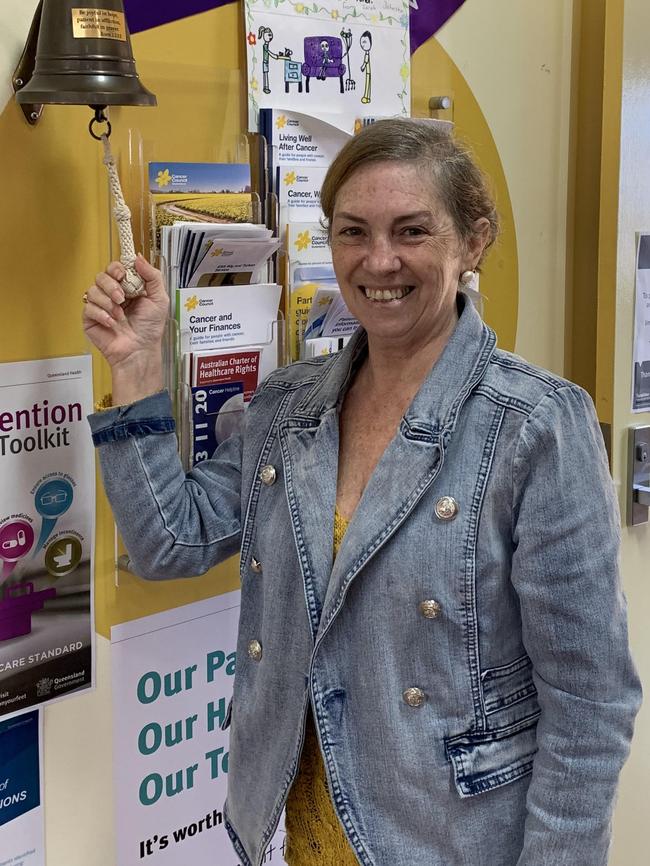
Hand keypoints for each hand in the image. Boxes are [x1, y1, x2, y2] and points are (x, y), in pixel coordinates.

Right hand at [82, 256, 167, 402]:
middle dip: (111, 286)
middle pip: (101, 276)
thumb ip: (152, 276)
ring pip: (92, 290)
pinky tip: (112, 324)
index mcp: (127, 288)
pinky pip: (88, 307)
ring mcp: (99, 306)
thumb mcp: (159, 299)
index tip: (122, 275)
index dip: (116, 268)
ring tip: (119, 316)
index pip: (115, 268)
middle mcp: (112, 294)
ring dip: (107, 302)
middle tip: (122, 299)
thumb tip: (138, 257)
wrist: (140, 351)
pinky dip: (101, 314)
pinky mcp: (90, 318)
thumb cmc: (150, 328)